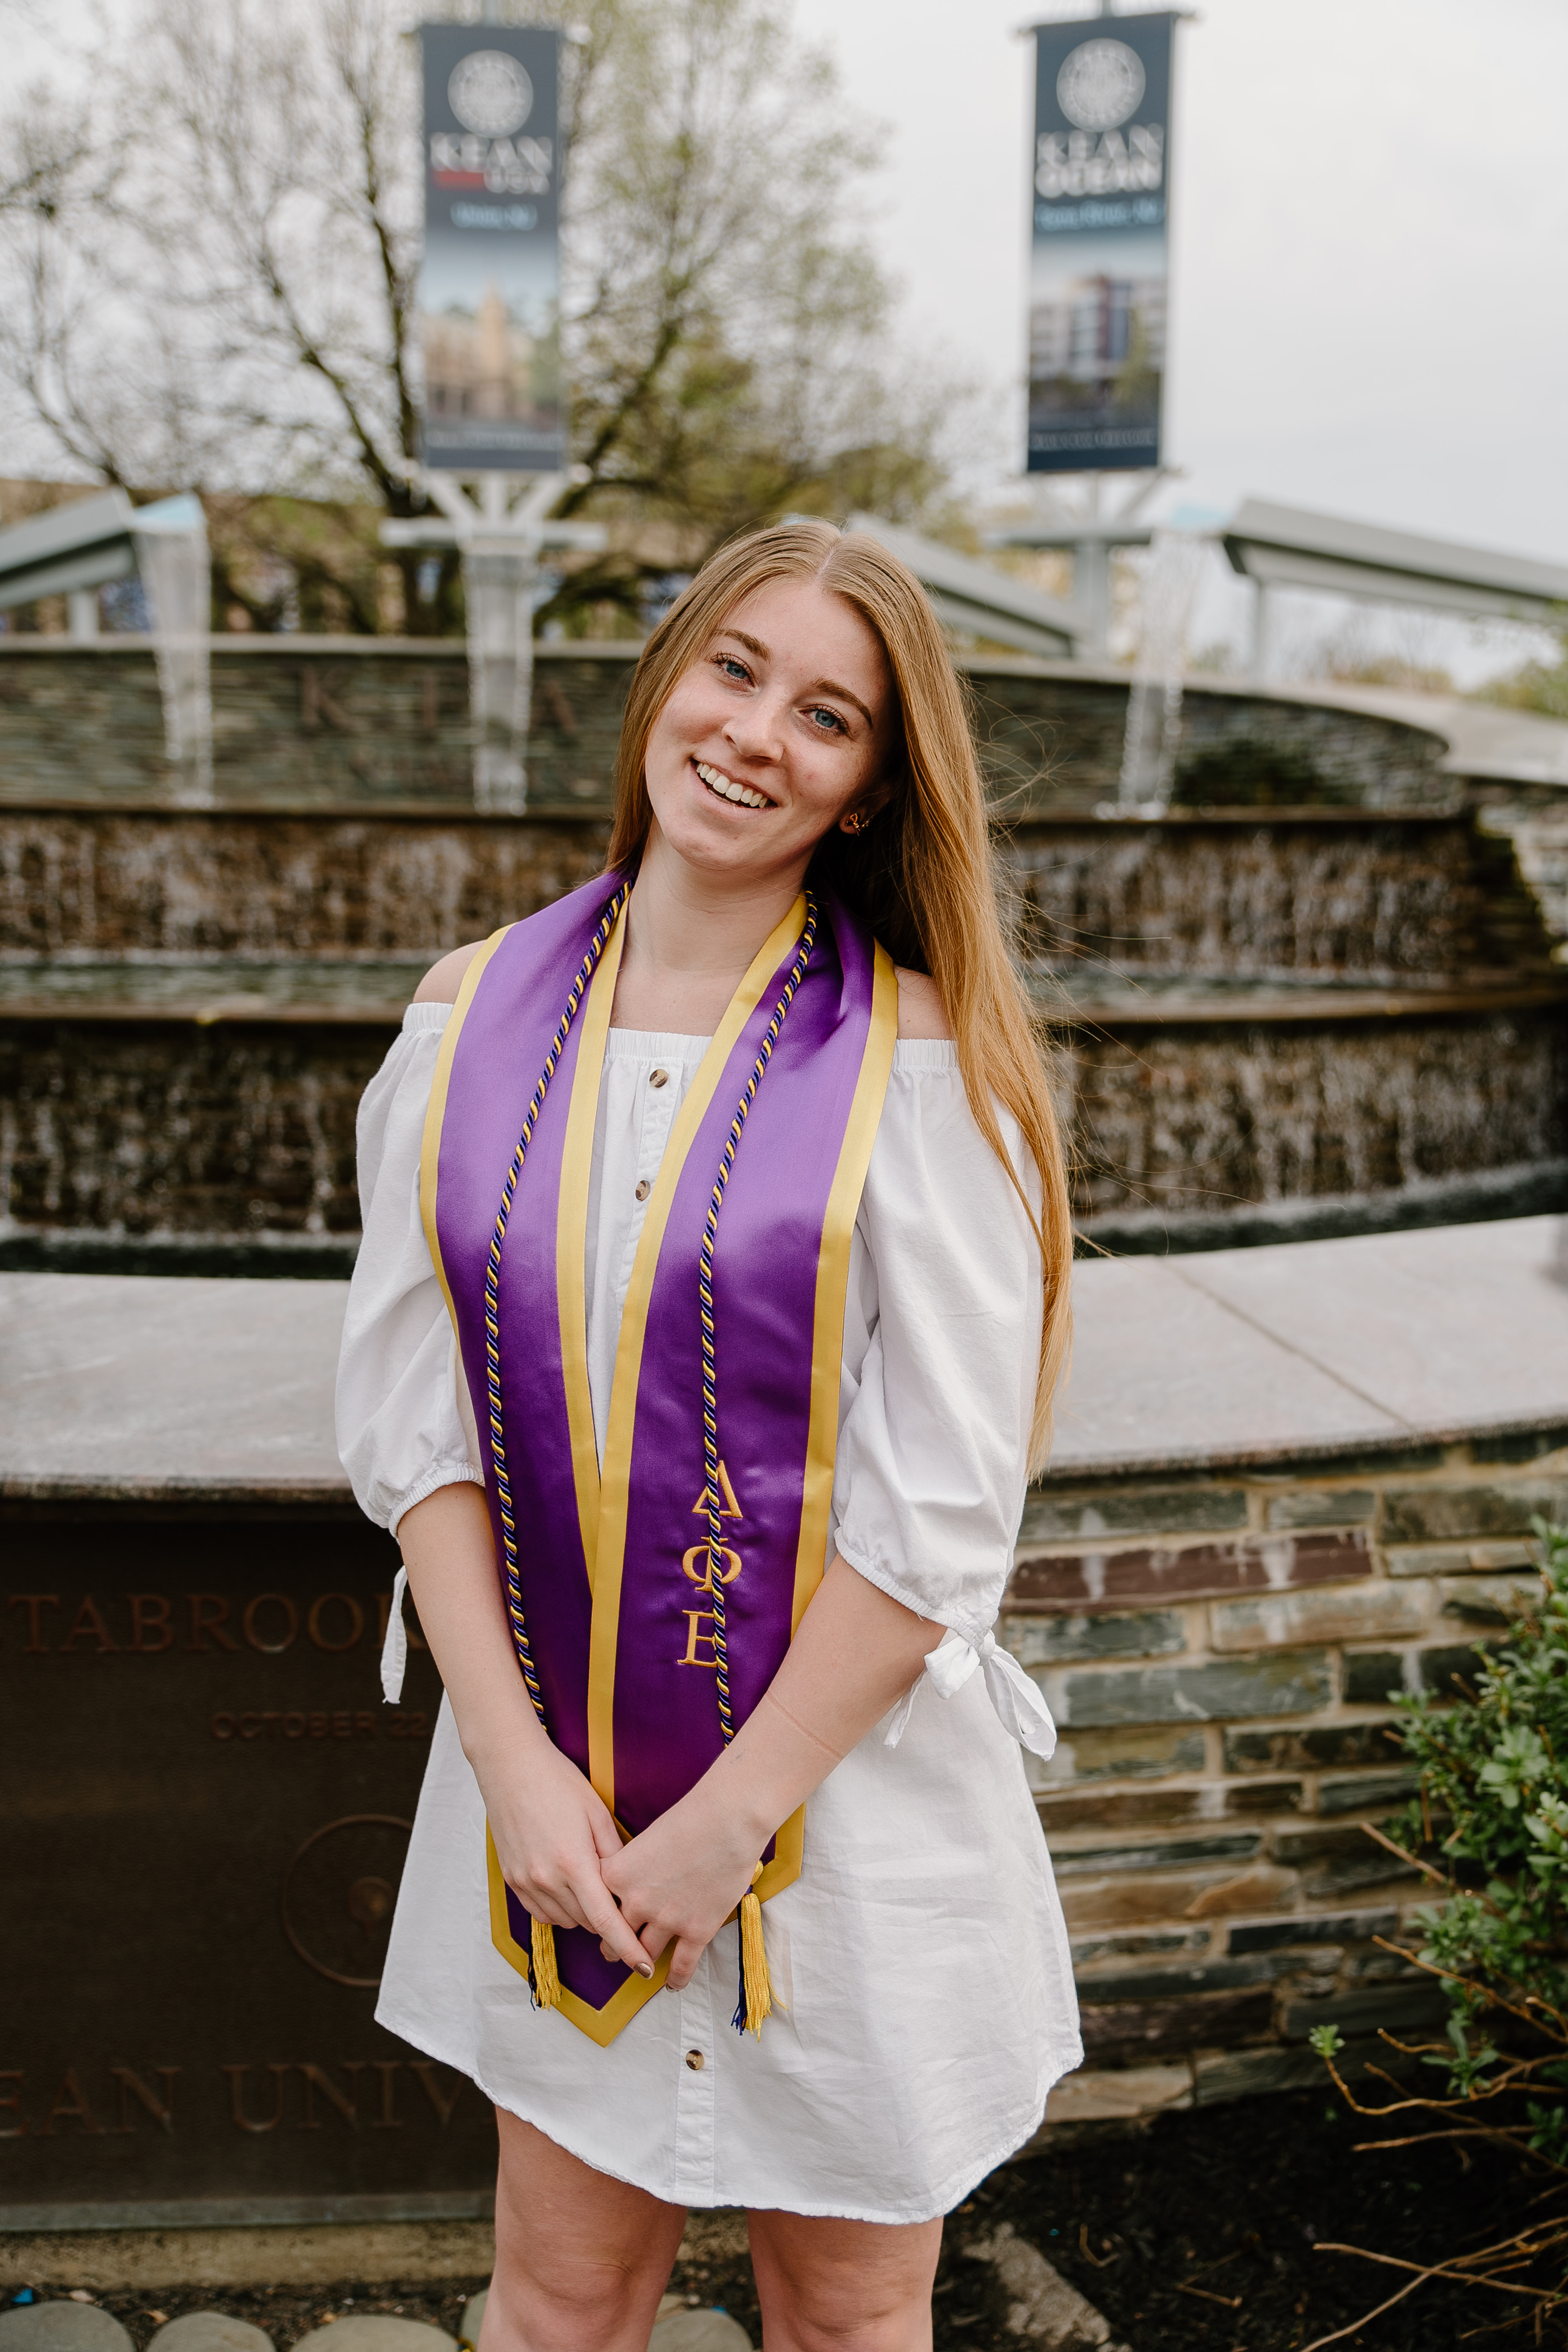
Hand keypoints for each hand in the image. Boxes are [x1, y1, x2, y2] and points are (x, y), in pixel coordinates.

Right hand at [473, 1730, 653, 1979]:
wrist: (510, 1766)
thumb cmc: (558, 1782)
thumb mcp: (596, 1813)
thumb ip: (614, 1854)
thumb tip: (628, 1885)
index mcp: (573, 1863)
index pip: (605, 1920)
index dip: (627, 1948)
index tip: (645, 1967)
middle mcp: (546, 1879)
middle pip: (587, 1923)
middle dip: (609, 1922)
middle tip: (626, 1907)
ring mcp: (525, 1881)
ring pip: (565, 1920)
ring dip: (584, 1914)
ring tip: (595, 1886)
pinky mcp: (512, 1879)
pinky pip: (542, 1911)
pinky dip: (560, 1908)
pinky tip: (569, 1887)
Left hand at [601, 1778, 766, 1989]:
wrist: (727, 1819)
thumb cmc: (688, 1817)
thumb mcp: (645, 1839)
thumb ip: (631, 1866)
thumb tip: (628, 1882)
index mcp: (616, 1874)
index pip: (595, 1904)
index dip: (595, 1914)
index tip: (598, 1920)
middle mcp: (636, 1902)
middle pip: (614, 1936)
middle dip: (612, 1946)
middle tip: (612, 1950)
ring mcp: (666, 1920)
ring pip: (644, 1955)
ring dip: (641, 1963)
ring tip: (641, 1968)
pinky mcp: (697, 1930)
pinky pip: (682, 1966)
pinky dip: (676, 1979)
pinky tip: (672, 1985)